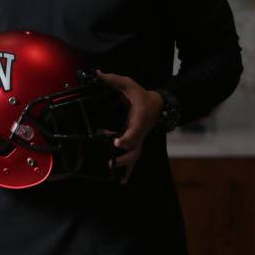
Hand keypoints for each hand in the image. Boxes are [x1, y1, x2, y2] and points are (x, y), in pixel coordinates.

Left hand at [95, 70, 163, 184]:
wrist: (157, 105)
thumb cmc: (141, 95)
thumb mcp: (129, 84)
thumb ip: (113, 80)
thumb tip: (97, 73)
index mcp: (139, 118)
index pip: (135, 130)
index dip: (127, 137)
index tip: (116, 142)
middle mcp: (140, 131)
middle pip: (135, 148)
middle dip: (123, 156)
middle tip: (110, 158)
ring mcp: (139, 139)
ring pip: (134, 156)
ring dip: (124, 165)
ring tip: (110, 169)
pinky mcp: (137, 143)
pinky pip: (134, 159)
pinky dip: (128, 171)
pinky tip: (121, 181)